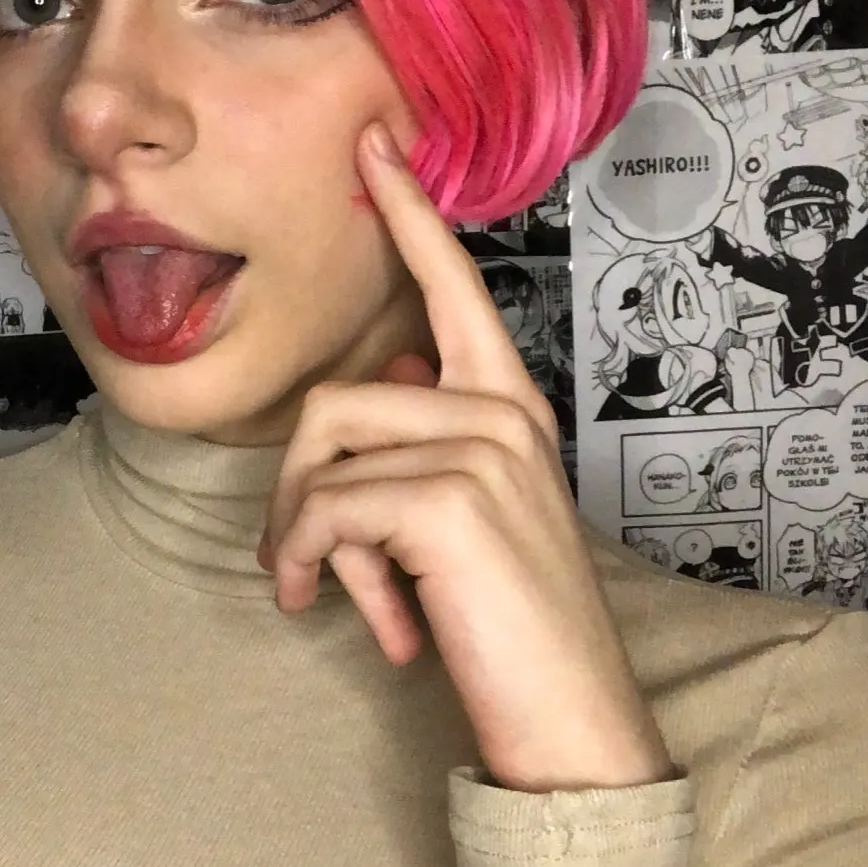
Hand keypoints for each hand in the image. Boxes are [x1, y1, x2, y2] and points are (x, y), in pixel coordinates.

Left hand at [258, 122, 675, 792]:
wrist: (571, 720)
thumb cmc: (511, 627)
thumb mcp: (471, 519)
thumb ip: (429, 444)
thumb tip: (380, 378)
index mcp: (507, 407)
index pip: (452, 288)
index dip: (410, 215)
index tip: (375, 146)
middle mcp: (501, 413)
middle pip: (331, 403)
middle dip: (296, 495)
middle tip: (309, 571)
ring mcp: (482, 450)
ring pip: (320, 457)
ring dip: (303, 539)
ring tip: (337, 598)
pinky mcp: (450, 499)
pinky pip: (325, 509)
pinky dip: (316, 567)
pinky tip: (367, 623)